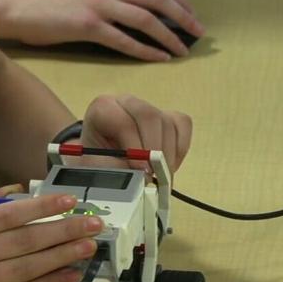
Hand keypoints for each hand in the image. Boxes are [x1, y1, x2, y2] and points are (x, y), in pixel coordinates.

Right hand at [0, 0, 204, 60]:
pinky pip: (124, 40)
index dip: (181, 1)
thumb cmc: (58, 8)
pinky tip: (160, 58)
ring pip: (146, 19)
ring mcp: (100, 6)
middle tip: (199, 33)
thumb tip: (148, 19)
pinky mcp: (88, 26)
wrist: (23, 10)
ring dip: (169, 36)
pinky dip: (146, 50)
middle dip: (183, 16)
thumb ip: (119, 2)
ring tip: (183, 50)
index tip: (194, 17)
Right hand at [0, 187, 103, 281]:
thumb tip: (17, 190)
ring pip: (26, 268)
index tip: (70, 201)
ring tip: (88, 247)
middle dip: (64, 231)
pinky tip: (68, 275)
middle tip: (94, 224)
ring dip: (62, 257)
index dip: (42, 206)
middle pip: (24, 241)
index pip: (8, 215)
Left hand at [77, 95, 192, 172]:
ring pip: (168, 124)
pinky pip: (182, 127)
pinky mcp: (168, 117)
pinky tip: (167, 166)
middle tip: (154, 175)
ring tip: (158, 176)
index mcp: (103, 109)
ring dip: (167, 155)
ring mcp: (150, 108)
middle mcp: (127, 103)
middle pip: (149, 116)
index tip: (141, 171)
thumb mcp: (101, 171)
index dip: (134, 147)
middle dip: (155, 149)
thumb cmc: (100, 166)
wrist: (104, 164)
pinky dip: (179, 150)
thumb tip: (143, 179)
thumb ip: (119, 172)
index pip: (123, 121)